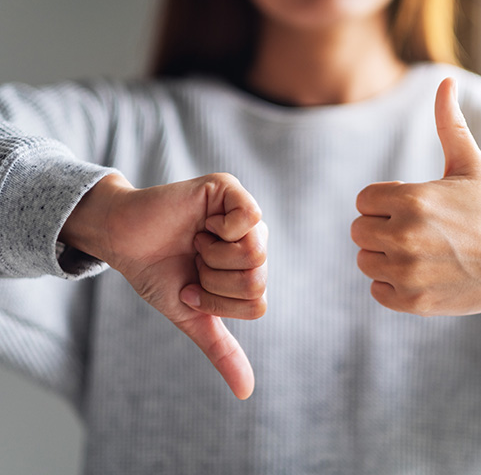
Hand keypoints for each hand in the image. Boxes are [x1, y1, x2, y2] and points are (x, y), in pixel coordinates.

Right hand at [61, 173, 266, 398]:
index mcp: (249, 270)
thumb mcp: (192, 314)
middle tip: (194, 262)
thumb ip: (221, 348)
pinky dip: (222, 231)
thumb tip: (245, 392)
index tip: (192, 286)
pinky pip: (250, 218)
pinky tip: (204, 225)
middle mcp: (253, 241)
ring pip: (255, 254)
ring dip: (213, 257)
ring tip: (196, 242)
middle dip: (214, 281)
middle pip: (258, 279)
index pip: (257, 303)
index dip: (218, 302)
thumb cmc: (158, 272)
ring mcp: (244, 214)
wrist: (121, 240)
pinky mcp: (230, 189)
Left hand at [351, 78, 480, 315]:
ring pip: (365, 259)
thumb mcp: (471, 165)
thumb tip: (446, 80)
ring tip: (417, 251)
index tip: (409, 206)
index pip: (363, 200)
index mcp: (411, 200)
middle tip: (413, 230)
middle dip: (380, 227)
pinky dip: (391, 283)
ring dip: (383, 255)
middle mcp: (404, 237)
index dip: (384, 202)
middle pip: (359, 230)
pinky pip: (376, 290)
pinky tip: (418, 273)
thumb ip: (450, 124)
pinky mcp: (411, 301)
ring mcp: (407, 273)